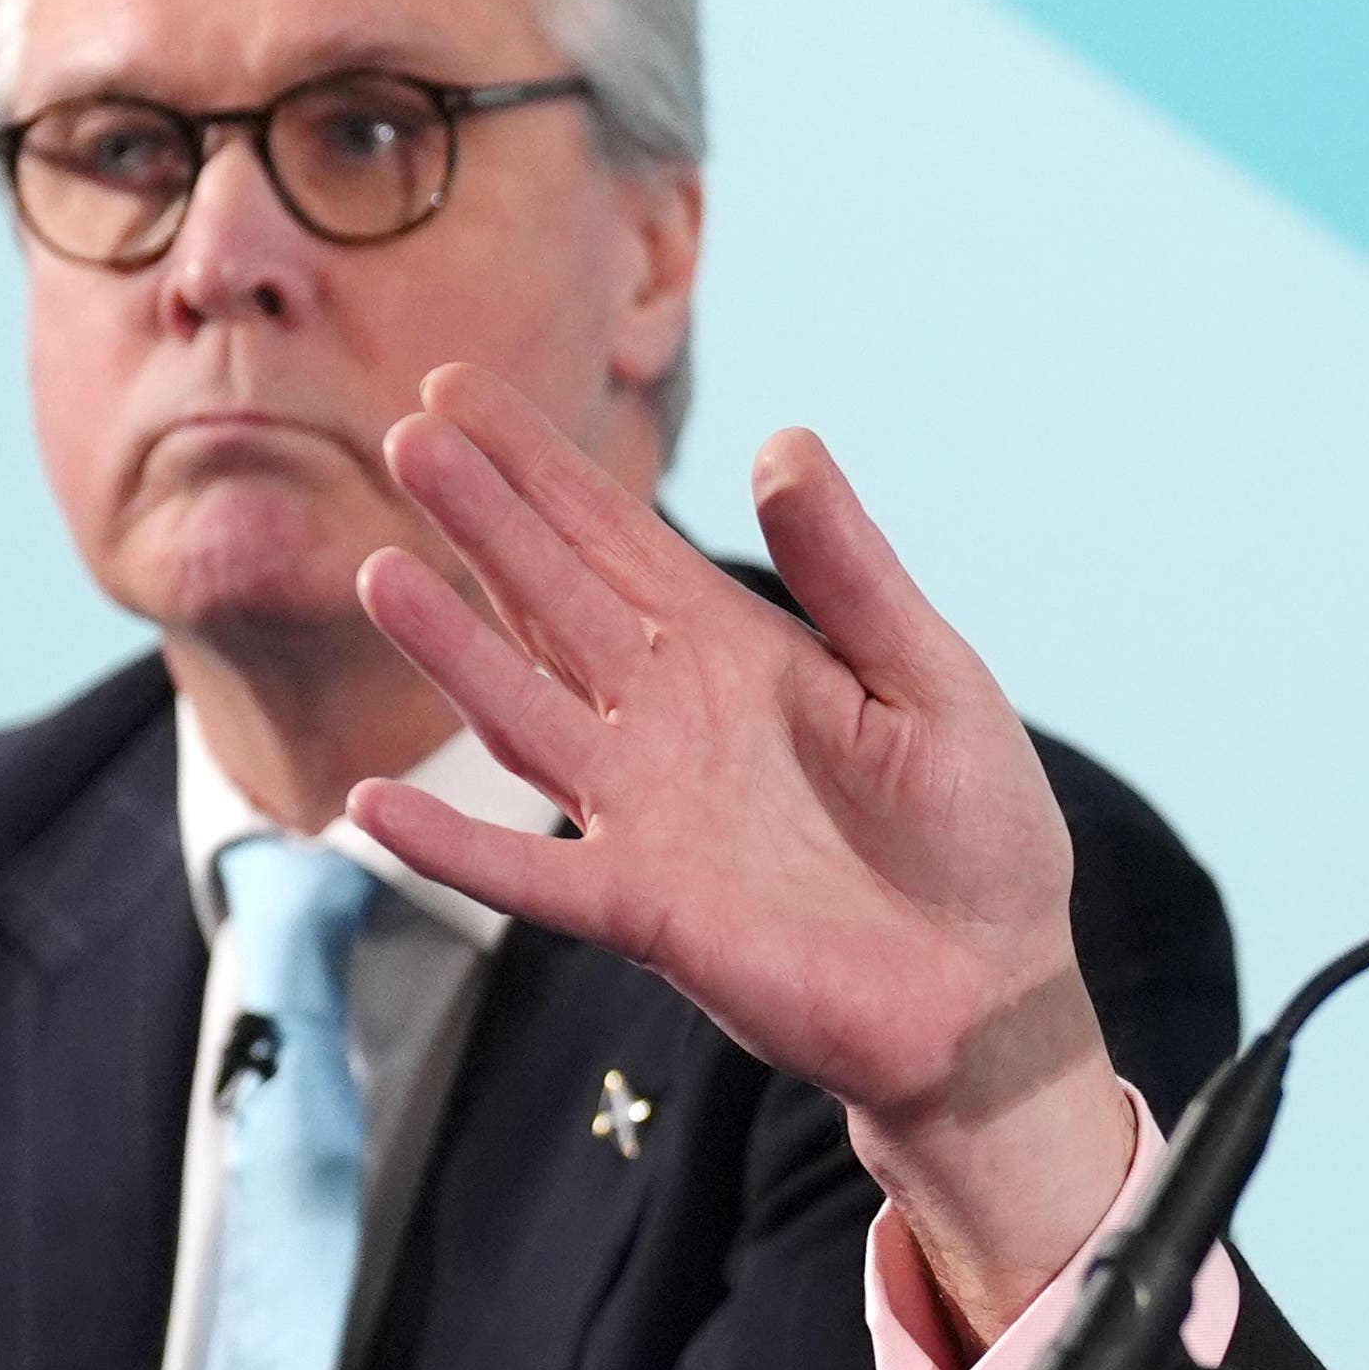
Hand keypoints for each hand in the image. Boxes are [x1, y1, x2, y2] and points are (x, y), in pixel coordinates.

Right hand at [351, 366, 1139, 1346]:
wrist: (991, 983)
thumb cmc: (974, 826)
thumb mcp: (929, 676)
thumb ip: (851, 571)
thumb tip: (786, 439)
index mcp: (734, 650)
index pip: (614, 536)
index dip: (537, 465)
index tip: (456, 386)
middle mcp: (668, 718)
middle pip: (553, 600)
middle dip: (484, 520)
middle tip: (408, 434)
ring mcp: (646, 812)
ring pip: (525, 714)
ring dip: (454, 651)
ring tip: (385, 572)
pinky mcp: (647, 910)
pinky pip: (532, 876)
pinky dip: (456, 848)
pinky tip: (376, 807)